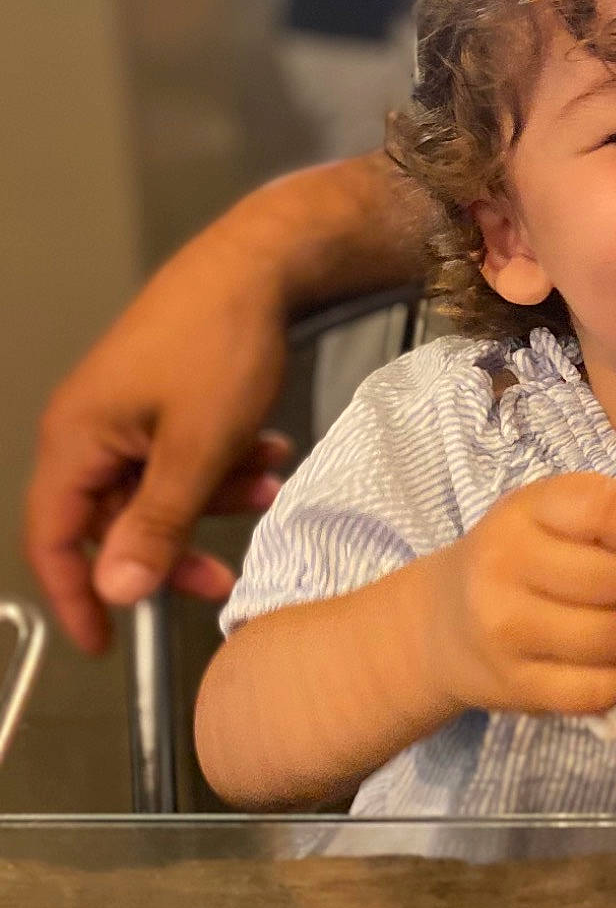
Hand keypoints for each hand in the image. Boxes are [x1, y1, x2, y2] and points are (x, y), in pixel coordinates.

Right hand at [25, 254, 291, 653]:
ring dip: (210, 499)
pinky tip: (270, 453)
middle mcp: (89, 426)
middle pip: (113, 518)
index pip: (54, 538)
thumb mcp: (196, 450)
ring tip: (266, 488)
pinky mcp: (164, 393)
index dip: (74, 595)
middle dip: (172, 546)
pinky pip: (181, 450)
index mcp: (76, 439)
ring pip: (158, 485)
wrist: (262, 263)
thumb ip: (156, 524)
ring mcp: (127, 408)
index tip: (107, 643)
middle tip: (221, 580)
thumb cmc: (220, 348)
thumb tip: (117, 591)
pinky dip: (222, 462)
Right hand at [430, 473, 615, 717]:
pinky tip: (598, 665)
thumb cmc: (514, 560)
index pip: (607, 510)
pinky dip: (615, 679)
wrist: (440, 628)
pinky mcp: (516, 686)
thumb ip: (607, 512)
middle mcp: (504, 566)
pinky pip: (602, 690)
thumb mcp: (545, 514)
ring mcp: (506, 631)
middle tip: (609, 589)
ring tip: (600, 624)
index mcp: (521, 511)